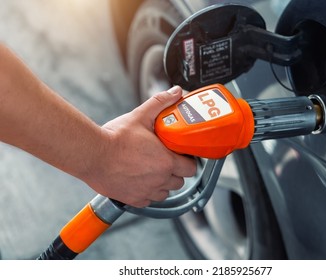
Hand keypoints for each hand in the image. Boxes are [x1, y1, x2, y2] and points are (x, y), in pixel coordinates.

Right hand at [83, 86, 196, 206]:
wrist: (91, 154)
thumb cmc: (115, 137)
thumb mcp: (140, 116)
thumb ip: (161, 103)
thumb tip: (176, 92)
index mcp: (166, 161)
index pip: (191, 168)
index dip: (188, 161)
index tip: (181, 155)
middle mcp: (159, 180)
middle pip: (179, 181)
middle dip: (176, 172)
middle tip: (166, 160)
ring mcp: (146, 192)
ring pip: (165, 193)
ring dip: (163, 183)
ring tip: (153, 171)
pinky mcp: (133, 199)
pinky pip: (148, 201)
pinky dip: (147, 193)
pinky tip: (140, 180)